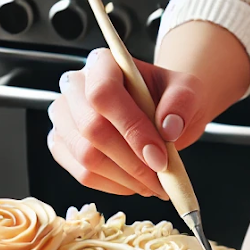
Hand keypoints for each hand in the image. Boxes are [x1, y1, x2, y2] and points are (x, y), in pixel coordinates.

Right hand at [47, 48, 206, 196]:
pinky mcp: (62, 146)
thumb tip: (169, 127)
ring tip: (154, 182)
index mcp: (102, 63)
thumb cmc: (168, 98)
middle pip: (91, 128)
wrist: (159, 111)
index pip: (103, 93)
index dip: (130, 128)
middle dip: (131, 161)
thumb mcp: (187, 90)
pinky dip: (114, 186)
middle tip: (161, 175)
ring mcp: (63, 119)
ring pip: (85, 156)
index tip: (159, 156)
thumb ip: (182, 102)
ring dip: (125, 178)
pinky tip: (136, 183)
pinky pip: (83, 174)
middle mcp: (75, 87)